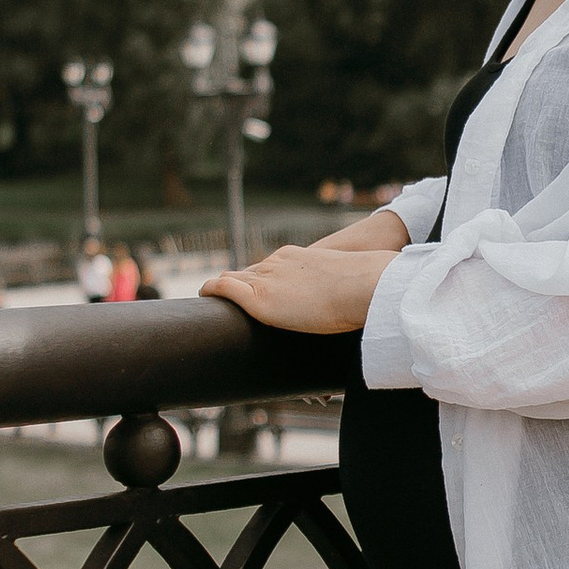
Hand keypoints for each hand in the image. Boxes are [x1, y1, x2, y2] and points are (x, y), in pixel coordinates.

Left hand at [201, 242, 399, 334]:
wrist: (364, 285)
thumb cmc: (366, 287)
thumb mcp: (348, 283)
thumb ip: (342, 291)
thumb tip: (355, 310)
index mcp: (297, 258)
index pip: (268, 266)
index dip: (256, 279)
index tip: (253, 290)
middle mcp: (277, 264)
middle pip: (246, 272)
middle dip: (236, 285)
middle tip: (227, 302)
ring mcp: (266, 279)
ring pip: (232, 279)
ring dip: (222, 291)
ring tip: (213, 306)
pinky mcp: (259, 299)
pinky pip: (223, 288)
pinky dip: (211, 291)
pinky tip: (202, 298)